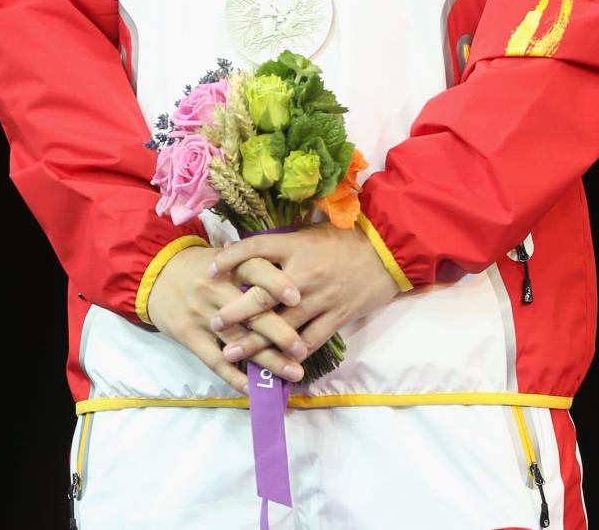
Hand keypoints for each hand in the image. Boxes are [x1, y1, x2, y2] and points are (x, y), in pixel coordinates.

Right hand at [145, 245, 309, 392]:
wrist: (155, 274)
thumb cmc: (199, 266)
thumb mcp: (224, 257)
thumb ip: (251, 264)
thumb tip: (290, 273)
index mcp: (228, 265)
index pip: (256, 270)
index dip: (277, 282)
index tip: (299, 297)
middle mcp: (216, 288)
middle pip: (252, 312)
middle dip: (280, 333)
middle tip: (302, 349)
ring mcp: (202, 314)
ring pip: (239, 341)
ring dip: (267, 360)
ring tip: (292, 372)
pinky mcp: (189, 335)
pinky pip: (214, 360)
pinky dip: (234, 376)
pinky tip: (253, 388)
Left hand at [208, 222, 398, 367]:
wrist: (388, 250)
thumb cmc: (349, 237)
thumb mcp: (314, 231)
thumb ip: (286, 243)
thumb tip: (254, 250)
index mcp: (297, 246)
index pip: (255, 249)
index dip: (230, 257)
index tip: (210, 268)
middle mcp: (304, 274)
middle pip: (262, 295)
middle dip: (234, 311)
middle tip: (213, 322)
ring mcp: (320, 299)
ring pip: (281, 325)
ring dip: (254, 342)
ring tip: (232, 353)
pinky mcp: (336, 317)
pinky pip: (310, 341)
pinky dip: (292, 356)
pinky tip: (276, 367)